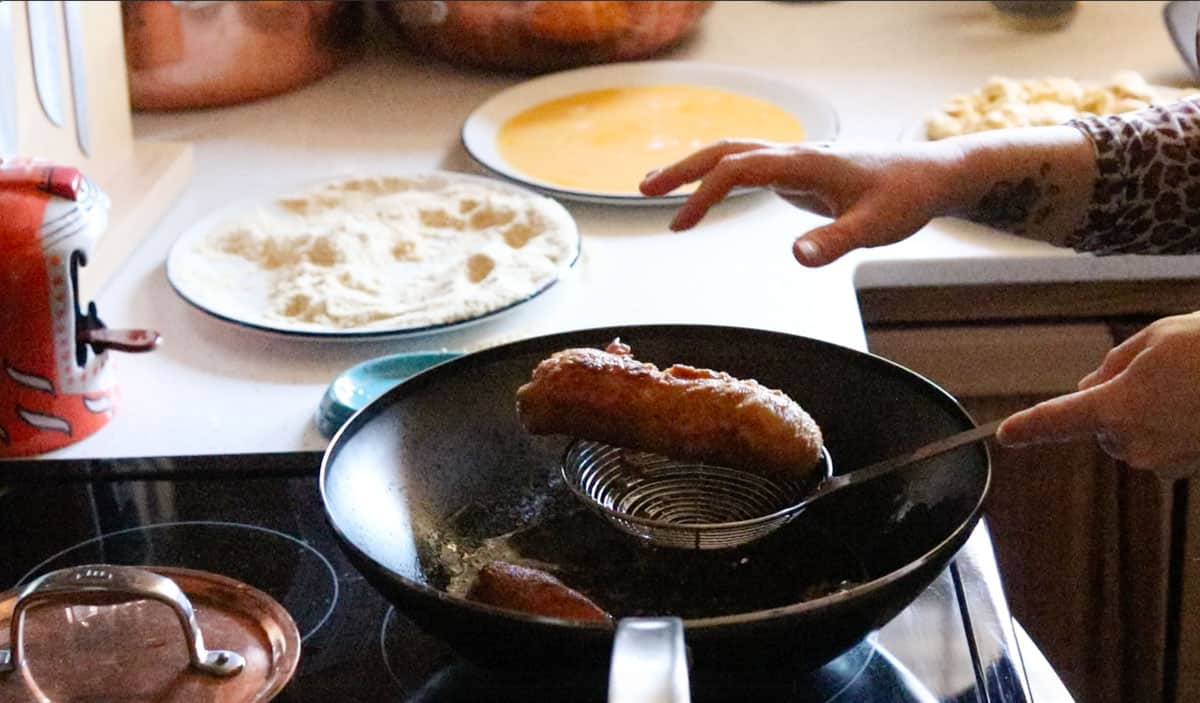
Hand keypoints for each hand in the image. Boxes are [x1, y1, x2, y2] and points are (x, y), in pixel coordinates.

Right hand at [639, 139, 965, 265]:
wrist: (931, 176)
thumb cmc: (905, 198)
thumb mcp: (875, 227)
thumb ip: (835, 243)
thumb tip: (795, 258)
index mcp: (804, 163)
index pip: (739, 168)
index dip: (704, 193)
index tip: (680, 223)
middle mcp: (794, 155)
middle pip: (725, 150)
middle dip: (682, 169)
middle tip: (643, 189)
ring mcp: (795, 161)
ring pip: (733, 154)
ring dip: (694, 168)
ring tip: (656, 188)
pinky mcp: (799, 173)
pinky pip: (747, 167)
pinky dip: (717, 177)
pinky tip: (705, 195)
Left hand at [997, 312, 1199, 475]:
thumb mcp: (1154, 340)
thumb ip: (1114, 366)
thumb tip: (1091, 387)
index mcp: (1117, 408)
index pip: (1060, 420)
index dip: (1030, 427)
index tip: (1005, 435)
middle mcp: (1134, 443)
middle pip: (1104, 425)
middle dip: (1119, 401)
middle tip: (1160, 371)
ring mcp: (1164, 460)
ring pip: (1135, 435)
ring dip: (1151, 413)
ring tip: (1190, 385)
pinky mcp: (1189, 468)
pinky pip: (1164, 444)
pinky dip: (1175, 426)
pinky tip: (1199, 404)